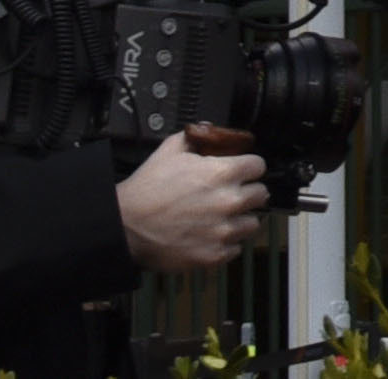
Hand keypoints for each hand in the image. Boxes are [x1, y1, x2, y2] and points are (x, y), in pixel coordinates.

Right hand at [116, 128, 270, 273]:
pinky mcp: (214, 255)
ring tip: (222, 217)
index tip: (243, 171)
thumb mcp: (170, 150)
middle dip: (248, 192)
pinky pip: (235, 248)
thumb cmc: (147, 189)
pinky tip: (211, 235)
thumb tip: (209, 131)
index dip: (249, 167)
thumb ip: (195, 137)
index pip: (259, 166)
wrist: (126, 226)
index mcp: (223, 173)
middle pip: (261, 194)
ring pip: (252, 223)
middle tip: (232, 194)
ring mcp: (223, 231)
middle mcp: (229, 202)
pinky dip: (226, 243)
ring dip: (240, 219)